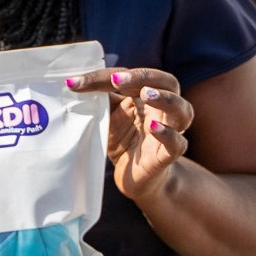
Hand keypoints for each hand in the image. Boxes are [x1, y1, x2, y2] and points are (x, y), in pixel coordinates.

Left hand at [69, 67, 192, 201]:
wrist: (135, 178)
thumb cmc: (124, 140)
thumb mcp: (108, 117)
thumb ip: (100, 98)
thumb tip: (74, 81)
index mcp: (149, 95)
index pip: (133, 77)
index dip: (105, 77)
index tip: (77, 83)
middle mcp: (165, 109)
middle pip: (168, 83)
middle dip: (144, 77)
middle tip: (117, 79)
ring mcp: (172, 131)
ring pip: (182, 110)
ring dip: (165, 100)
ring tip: (146, 94)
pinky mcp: (169, 155)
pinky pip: (177, 142)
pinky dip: (167, 134)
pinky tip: (153, 128)